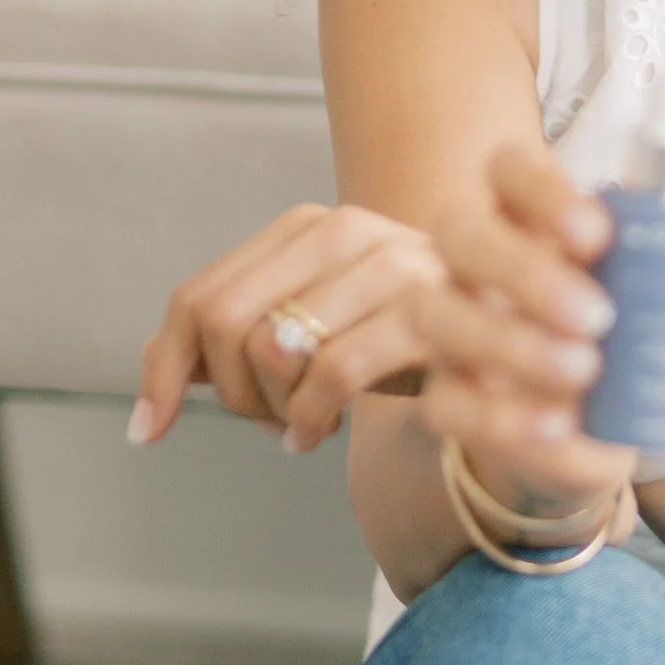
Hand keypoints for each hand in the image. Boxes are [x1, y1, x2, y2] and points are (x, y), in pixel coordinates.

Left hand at [129, 202, 445, 452]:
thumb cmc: (406, 344)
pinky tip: (321, 435)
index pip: (198, 298)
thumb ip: (242, 340)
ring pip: (274, 347)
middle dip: (231, 394)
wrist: (516, 344)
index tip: (148, 431)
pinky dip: (311, 420)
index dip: (162, 371)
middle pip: (224, 323)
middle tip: (265, 422)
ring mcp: (390, 266)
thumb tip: (151, 370)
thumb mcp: (317, 334)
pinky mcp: (428, 312)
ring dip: (275, 410)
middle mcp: (345, 231)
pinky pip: (332, 374)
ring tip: (302, 425)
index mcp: (308, 229)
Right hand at [412, 142, 664, 508]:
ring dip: (512, 344)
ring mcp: (451, 328)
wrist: (594, 430)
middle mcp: (475, 264)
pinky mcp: (447, 398)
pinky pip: (447, 404)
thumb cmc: (625, 340)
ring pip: (440, 316)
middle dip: (525, 271)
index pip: (509, 169)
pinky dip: (503, 419)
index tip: (597, 233)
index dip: (542, 190)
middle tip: (598, 316)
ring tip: (587, 373)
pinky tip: (558, 427)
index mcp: (528, 218)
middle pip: (461, 233)